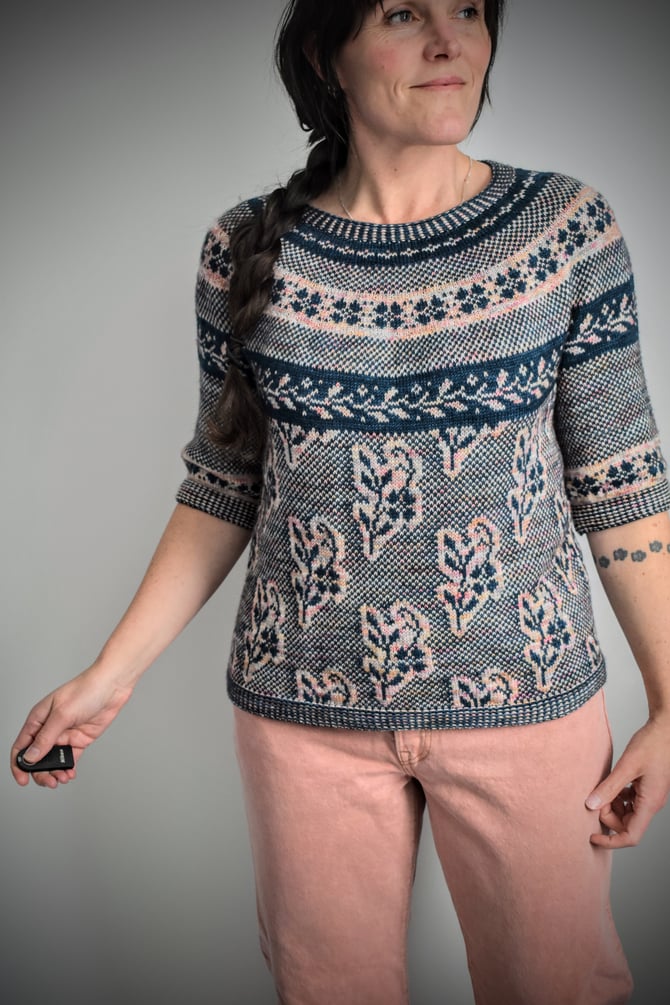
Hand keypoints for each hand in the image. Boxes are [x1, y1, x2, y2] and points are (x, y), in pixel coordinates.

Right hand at [10, 667, 133, 789]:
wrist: (113, 685)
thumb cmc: (86, 690)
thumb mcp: (62, 714)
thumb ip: (45, 738)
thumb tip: (30, 757)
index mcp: (38, 719)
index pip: (22, 745)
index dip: (19, 764)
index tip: (23, 779)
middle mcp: (49, 728)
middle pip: (37, 757)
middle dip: (40, 772)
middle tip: (49, 782)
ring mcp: (65, 734)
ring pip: (54, 760)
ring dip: (55, 772)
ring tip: (62, 778)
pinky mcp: (79, 739)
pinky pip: (70, 758)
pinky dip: (68, 768)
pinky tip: (70, 774)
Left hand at [585, 716, 669, 847]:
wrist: (666, 729)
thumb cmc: (652, 744)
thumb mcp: (627, 766)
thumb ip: (609, 787)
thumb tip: (590, 805)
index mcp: (649, 803)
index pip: (631, 836)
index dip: (611, 841)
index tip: (592, 836)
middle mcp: (651, 803)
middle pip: (626, 825)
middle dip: (608, 817)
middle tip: (596, 798)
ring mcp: (650, 796)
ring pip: (627, 813)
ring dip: (612, 806)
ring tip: (603, 788)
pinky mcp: (646, 788)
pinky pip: (630, 801)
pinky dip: (618, 797)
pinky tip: (612, 784)